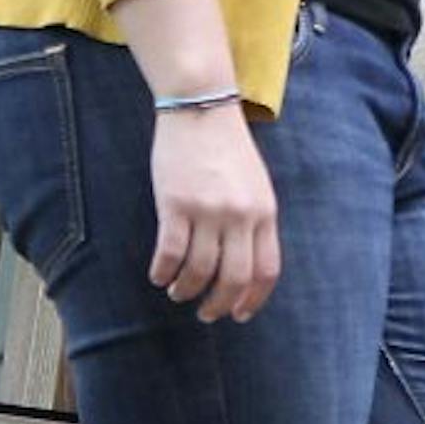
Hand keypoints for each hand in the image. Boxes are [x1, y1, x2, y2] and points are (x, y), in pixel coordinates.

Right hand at [148, 105, 281, 321]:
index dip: (253, 299)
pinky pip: (170, 253)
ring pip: (200, 271)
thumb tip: (246, 266)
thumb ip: (255, 222)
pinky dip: (163, 272)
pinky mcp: (175, 204)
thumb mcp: (256, 186)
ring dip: (187, 290)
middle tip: (206, 314)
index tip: (239, 314)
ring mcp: (208, 211)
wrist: (201, 109)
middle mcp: (240, 216)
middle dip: (219, 305)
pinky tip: (158, 276)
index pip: (266, 270)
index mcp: (265, 212)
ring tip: (178, 293)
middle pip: (234, 278)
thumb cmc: (228, 150)